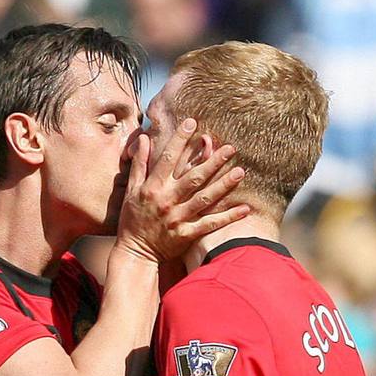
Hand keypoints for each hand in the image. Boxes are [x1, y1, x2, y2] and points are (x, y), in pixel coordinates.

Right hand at [115, 118, 247, 262]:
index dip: (179, 140)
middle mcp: (166, 201)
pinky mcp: (186, 235)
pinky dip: (227, 217)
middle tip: (231, 147)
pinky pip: (210, 225)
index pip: (167, 159)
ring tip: (241, 172)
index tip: (192, 122)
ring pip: (204, 199)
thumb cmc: (132, 220)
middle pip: (193, 177)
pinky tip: (245, 209)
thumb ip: (139, 164)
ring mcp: (177, 218)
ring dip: (224, 185)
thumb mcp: (130, 191)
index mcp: (152, 188)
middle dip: (212, 162)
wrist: (134, 253)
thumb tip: (144, 138)